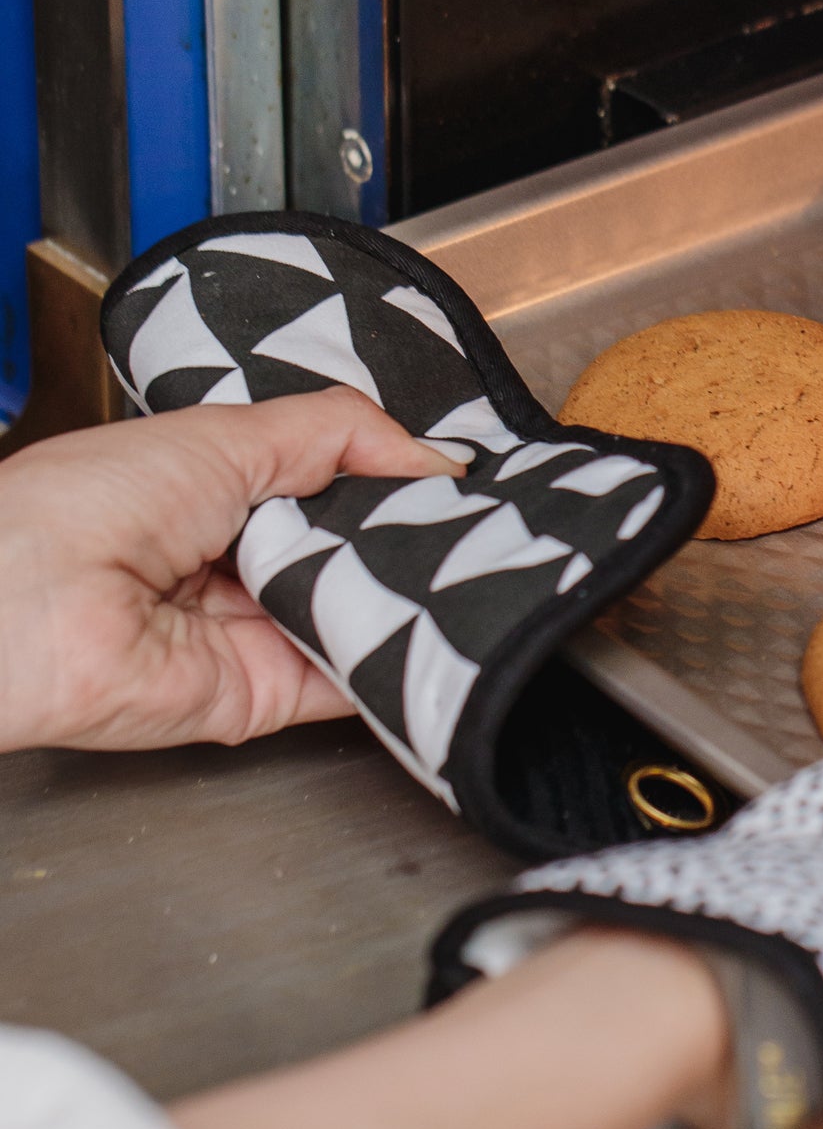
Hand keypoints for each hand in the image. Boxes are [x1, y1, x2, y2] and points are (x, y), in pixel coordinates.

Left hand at [0, 391, 459, 753]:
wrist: (25, 606)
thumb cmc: (84, 506)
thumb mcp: (228, 433)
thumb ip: (338, 433)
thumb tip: (434, 455)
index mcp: (219, 494)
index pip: (332, 484)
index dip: (392, 476)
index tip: (454, 473)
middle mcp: (239, 565)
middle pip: (356, 550)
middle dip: (412, 532)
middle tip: (472, 516)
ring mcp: (257, 633)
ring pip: (362, 612)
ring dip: (411, 591)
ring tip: (469, 559)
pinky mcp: (269, 694)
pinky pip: (352, 678)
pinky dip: (398, 655)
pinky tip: (443, 622)